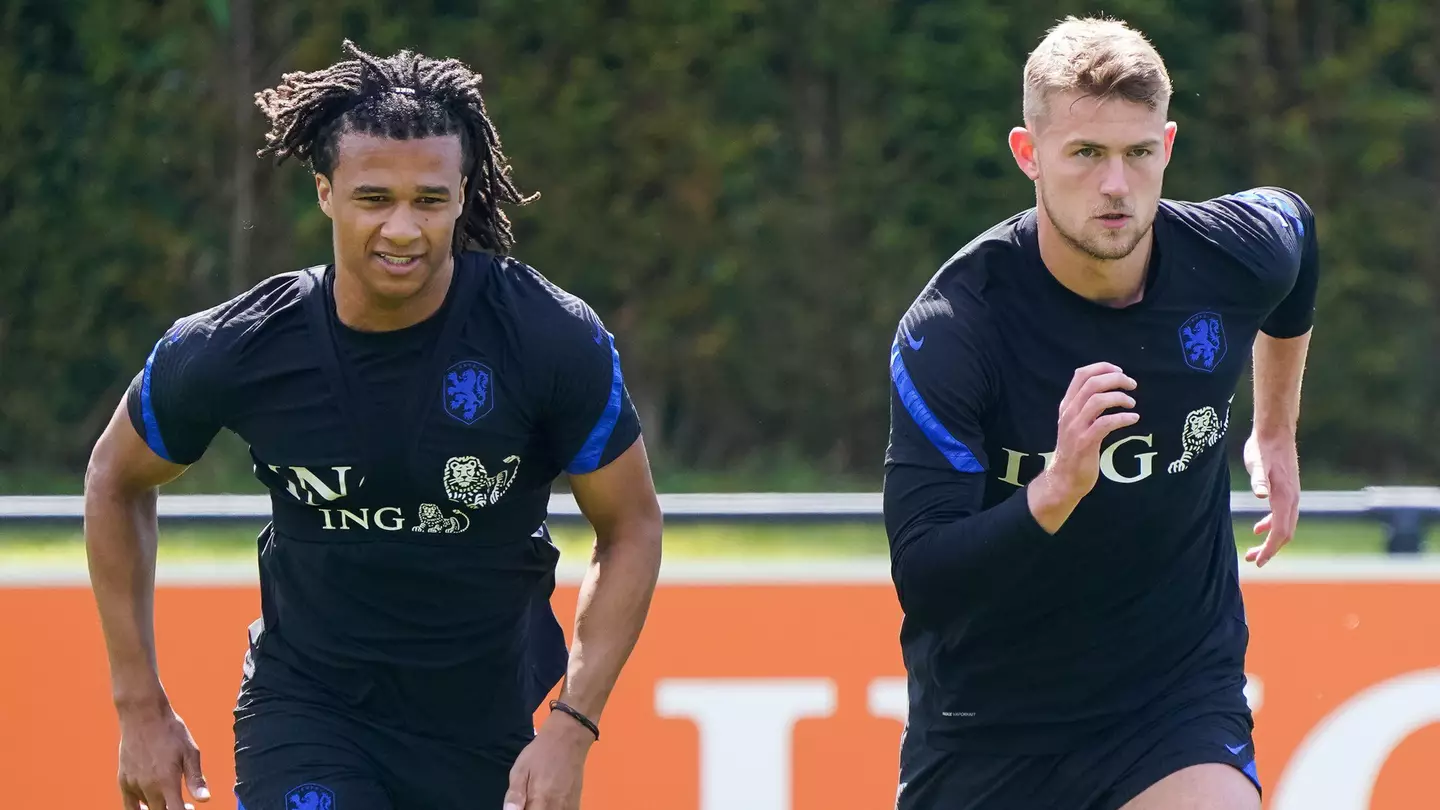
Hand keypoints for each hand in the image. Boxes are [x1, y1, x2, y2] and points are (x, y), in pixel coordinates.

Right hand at [117, 701, 208, 809]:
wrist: (144, 716)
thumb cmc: (170, 731)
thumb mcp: (191, 752)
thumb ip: (196, 779)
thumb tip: (205, 800)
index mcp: (167, 782)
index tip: (191, 809)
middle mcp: (148, 787)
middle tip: (185, 805)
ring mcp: (133, 785)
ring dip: (159, 809)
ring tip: (170, 800)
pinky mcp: (123, 780)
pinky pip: (128, 805)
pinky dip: (139, 809)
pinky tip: (150, 805)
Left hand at [502, 711, 594, 809]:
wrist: (568, 739)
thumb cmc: (540, 753)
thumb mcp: (520, 769)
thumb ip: (515, 794)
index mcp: (540, 800)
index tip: (519, 805)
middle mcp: (556, 807)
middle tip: (527, 801)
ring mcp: (569, 806)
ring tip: (537, 801)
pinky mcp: (576, 803)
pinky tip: (548, 804)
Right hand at [1030, 363, 1139, 531]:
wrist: (1063, 479)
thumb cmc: (1074, 451)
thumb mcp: (1075, 423)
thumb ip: (1086, 407)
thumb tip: (1108, 390)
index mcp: (1066, 405)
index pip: (1081, 375)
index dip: (1102, 368)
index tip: (1120, 371)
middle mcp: (1068, 413)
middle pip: (1092, 383)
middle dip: (1116, 379)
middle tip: (1132, 385)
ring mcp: (1075, 428)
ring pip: (1097, 400)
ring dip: (1120, 398)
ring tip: (1132, 404)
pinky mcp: (1084, 442)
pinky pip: (1105, 423)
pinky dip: (1123, 418)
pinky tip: (1133, 419)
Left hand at [1244, 432, 1298, 566]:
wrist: (1275, 433)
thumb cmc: (1263, 448)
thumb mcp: (1256, 463)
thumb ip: (1258, 479)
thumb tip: (1261, 495)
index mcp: (1285, 497)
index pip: (1280, 531)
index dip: (1270, 548)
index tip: (1258, 561)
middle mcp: (1292, 499)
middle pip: (1285, 533)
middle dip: (1270, 549)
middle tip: (1252, 561)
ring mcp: (1291, 495)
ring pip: (1284, 525)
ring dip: (1270, 540)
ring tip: (1252, 551)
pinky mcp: (1286, 491)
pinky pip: (1282, 515)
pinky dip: (1271, 525)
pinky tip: (1258, 528)